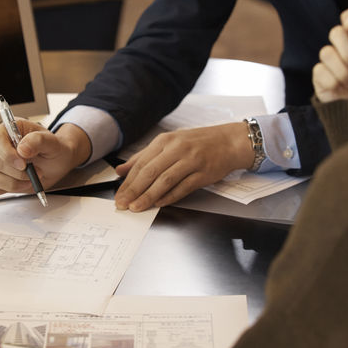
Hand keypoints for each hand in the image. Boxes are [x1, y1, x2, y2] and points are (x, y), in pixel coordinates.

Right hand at [0, 121, 90, 195]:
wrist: (57, 162)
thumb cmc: (53, 149)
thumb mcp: (52, 142)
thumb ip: (38, 141)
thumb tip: (22, 149)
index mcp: (10, 130)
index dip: (7, 154)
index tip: (23, 164)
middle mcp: (0, 146)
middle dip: (18, 173)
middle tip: (37, 171)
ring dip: (13, 183)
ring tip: (31, 180)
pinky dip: (3, 190)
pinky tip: (20, 185)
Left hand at [114, 123, 252, 211]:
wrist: (229, 141)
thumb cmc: (198, 143)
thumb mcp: (169, 143)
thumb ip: (144, 157)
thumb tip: (121, 170)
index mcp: (165, 141)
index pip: (141, 163)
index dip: (128, 181)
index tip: (119, 194)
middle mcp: (177, 149)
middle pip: (150, 172)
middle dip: (133, 190)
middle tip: (122, 204)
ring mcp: (191, 161)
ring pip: (165, 180)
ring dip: (148, 196)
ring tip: (137, 207)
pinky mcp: (203, 173)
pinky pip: (183, 187)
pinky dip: (170, 196)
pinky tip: (159, 204)